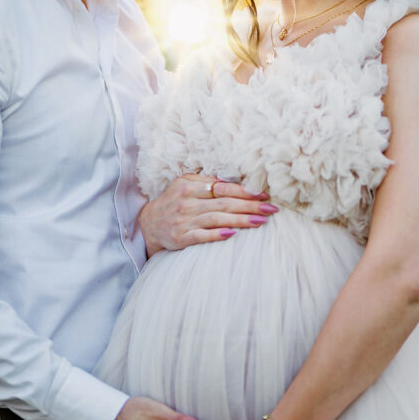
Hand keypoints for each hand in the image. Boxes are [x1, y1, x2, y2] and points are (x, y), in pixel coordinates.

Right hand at [139, 173, 276, 255]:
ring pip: (217, 219)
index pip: (223, 188)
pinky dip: (217, 234)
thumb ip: (205, 181)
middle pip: (224, 203)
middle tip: (271, 209)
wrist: (147, 225)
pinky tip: (233, 234)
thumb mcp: (184, 185)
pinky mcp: (180, 237)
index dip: (245, 191)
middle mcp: (187, 202)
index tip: (264, 195)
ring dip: (241, 220)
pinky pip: (201, 236)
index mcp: (190, 186)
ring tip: (261, 221)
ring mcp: (183, 220)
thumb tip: (232, 182)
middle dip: (250, 206)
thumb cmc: (173, 202)